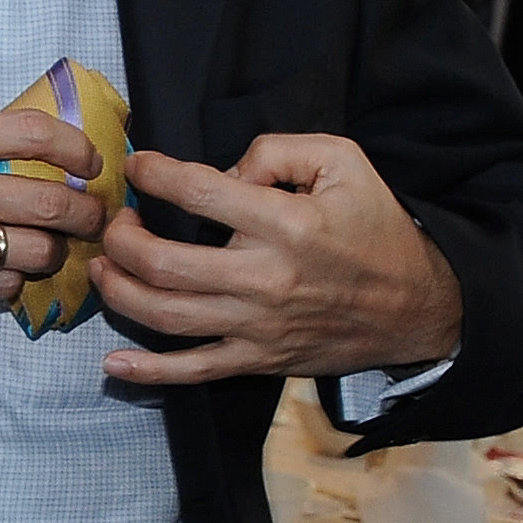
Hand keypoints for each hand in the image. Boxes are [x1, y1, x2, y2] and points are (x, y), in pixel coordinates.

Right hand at [0, 111, 107, 317]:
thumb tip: (36, 153)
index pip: (35, 133)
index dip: (78, 148)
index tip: (90, 162)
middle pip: (50, 201)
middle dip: (86, 213)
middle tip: (92, 216)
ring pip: (34, 251)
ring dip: (51, 252)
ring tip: (47, 247)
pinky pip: (2, 286)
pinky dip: (12, 280)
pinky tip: (2, 270)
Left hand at [94, 134, 464, 388]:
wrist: (418, 305)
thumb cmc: (377, 228)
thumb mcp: (343, 162)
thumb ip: (278, 150)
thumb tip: (225, 171)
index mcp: (287, 224)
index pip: (199, 192)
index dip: (155, 174)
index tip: (138, 165)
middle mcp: (265, 279)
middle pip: (163, 263)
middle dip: (122, 237)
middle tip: (116, 220)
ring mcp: (258, 326)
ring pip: (164, 316)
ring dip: (118, 291)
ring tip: (104, 266)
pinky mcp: (259, 360)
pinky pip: (194, 372)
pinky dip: (149, 372)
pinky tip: (113, 364)